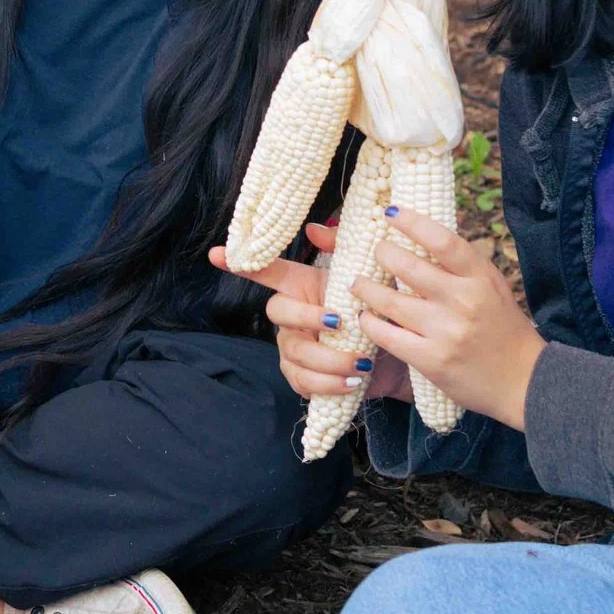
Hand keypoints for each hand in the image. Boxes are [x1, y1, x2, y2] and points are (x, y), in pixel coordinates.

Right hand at [213, 223, 411, 403]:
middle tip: (342, 323)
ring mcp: (292, 348)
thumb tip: (315, 229)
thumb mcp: (370, 280)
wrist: (396, 358)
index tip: (216, 255)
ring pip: (295, 353)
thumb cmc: (377, 314)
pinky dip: (330, 384)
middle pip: (278, 311)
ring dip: (330, 359)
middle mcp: (292, 316)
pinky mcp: (301, 378)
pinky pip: (303, 382)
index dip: (241, 265)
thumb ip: (345, 251)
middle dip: (308, 317)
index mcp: (303, 286)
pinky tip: (353, 381)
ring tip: (362, 362)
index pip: (267, 272)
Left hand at [350, 210, 543, 429]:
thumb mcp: (492, 287)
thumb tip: (423, 234)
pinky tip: (364, 316)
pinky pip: (386, 335)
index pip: (442, 240)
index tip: (391, 212)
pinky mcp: (431, 360)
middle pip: (407, 266)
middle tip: (376, 251)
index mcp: (480, 278)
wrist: (526, 382)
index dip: (412, 222)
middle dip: (382, 253)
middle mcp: (463, 301)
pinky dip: (369, 322)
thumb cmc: (505, 329)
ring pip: (389, 301)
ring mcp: (445, 331)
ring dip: (365, 288)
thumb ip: (462, 266)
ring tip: (358, 283)